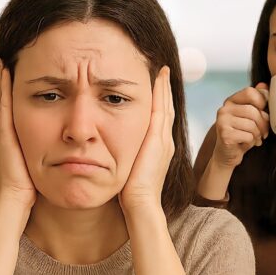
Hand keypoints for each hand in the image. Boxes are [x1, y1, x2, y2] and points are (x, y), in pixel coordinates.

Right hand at [0, 58, 35, 211]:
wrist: (14, 201)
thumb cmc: (26, 189)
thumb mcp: (33, 164)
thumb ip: (38, 152)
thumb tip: (55, 144)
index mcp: (4, 140)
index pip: (5, 110)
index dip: (7, 93)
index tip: (11, 76)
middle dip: (1, 82)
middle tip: (3, 61)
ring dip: (1, 81)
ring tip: (3, 63)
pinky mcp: (2, 135)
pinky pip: (2, 106)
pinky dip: (3, 89)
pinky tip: (5, 75)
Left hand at [119, 66, 174, 213]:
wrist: (141, 204)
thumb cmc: (131, 193)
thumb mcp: (128, 167)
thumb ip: (125, 155)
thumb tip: (109, 148)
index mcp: (159, 148)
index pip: (160, 118)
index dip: (159, 101)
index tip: (156, 85)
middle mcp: (165, 140)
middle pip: (166, 108)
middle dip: (164, 89)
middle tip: (163, 71)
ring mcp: (164, 138)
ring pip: (165, 105)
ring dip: (163, 87)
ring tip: (162, 70)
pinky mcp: (158, 138)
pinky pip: (161, 108)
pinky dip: (161, 92)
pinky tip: (158, 78)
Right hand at [212, 83, 269, 167]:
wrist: (227, 155)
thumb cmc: (241, 134)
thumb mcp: (251, 117)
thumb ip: (256, 101)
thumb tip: (263, 85)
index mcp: (230, 101)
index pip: (250, 92)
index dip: (261, 101)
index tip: (263, 112)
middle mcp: (224, 109)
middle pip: (252, 110)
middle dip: (263, 123)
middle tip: (263, 132)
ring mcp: (222, 122)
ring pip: (251, 124)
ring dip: (258, 134)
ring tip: (255, 138)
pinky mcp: (224, 134)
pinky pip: (248, 136)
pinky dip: (251, 142)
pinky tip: (246, 143)